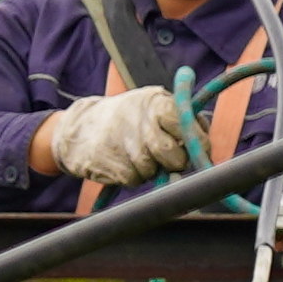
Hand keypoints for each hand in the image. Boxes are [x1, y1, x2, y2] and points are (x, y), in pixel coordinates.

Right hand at [36, 82, 195, 185]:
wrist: (78, 129)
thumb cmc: (126, 118)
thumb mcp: (150, 105)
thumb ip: (179, 119)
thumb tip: (204, 143)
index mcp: (155, 101)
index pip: (186, 124)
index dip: (195, 141)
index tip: (198, 149)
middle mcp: (140, 120)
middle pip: (173, 155)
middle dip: (174, 162)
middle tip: (168, 158)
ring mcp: (124, 143)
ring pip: (154, 170)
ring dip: (151, 168)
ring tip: (138, 154)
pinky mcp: (111, 165)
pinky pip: (135, 180)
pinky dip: (133, 175)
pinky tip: (123, 161)